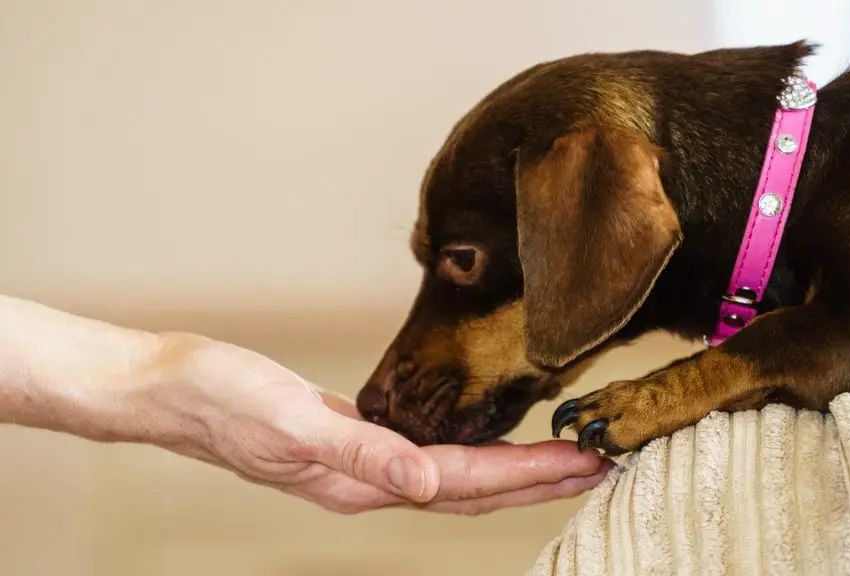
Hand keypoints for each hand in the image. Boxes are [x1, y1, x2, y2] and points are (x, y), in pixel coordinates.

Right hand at [136, 332, 613, 514]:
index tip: (586, 462)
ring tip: (562, 457)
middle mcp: (370, 481)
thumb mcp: (289, 423)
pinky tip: (485, 440)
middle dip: (539, 479)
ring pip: (456, 476)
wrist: (172, 389)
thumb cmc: (221, 400)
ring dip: (513, 469)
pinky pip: (429, 453)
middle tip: (600, 462)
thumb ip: (360, 453)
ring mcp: (362, 466)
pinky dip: (470, 451)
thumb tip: (427, 485)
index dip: (529, 475)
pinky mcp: (352, 442)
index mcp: (361, 481)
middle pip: (474, 489)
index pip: (466, 483)